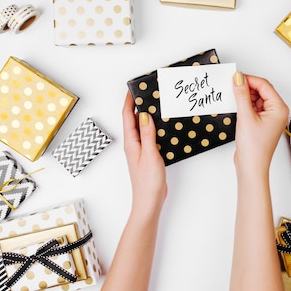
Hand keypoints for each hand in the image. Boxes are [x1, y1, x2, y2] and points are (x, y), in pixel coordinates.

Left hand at [122, 92, 166, 216]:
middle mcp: (134, 144)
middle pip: (134, 120)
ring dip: (147, 116)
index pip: (128, 116)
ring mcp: (140, 150)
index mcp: (131, 142)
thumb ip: (147, 134)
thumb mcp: (149, 154)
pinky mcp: (148, 155)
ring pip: (142, 128)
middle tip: (147, 92)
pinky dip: (154, 128)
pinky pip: (149, 136)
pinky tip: (162, 126)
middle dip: (139, 105)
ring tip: (155, 104)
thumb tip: (144, 115)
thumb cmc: (148, 182)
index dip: (129, 101)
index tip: (134, 89)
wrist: (149, 201)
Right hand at [231, 72, 288, 177]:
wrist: (251, 167)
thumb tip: (238, 79)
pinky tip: (235, 105)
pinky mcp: (261, 123)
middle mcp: (277, 112)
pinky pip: (253, 108)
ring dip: (245, 96)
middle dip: (247, 87)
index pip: (264, 86)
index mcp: (279, 108)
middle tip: (232, 85)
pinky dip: (245, 104)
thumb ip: (241, 95)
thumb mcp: (246, 116)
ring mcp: (269, 118)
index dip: (249, 79)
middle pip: (261, 91)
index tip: (235, 77)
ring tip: (232, 96)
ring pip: (256, 99)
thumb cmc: (254, 148)